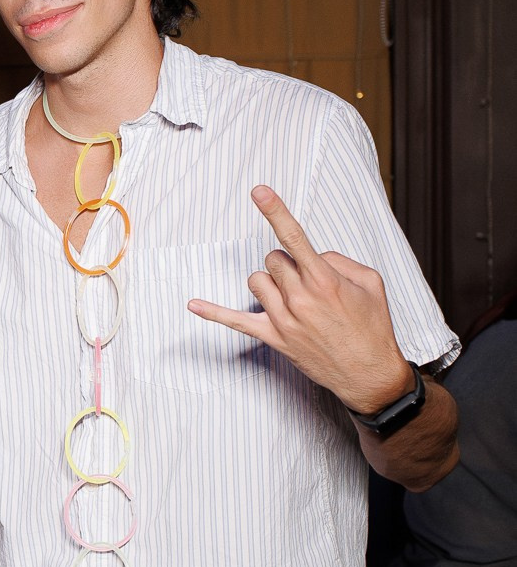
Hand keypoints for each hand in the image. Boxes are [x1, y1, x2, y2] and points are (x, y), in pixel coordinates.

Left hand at [187, 185, 409, 413]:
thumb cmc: (372, 329)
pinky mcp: (273, 337)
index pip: (294, 237)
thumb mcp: (371, 284)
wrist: (370, 375)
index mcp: (325, 280)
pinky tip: (193, 304)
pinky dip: (213, 312)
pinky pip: (235, 321)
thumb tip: (313, 255)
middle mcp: (301, 298)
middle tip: (307, 281)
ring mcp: (284, 319)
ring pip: (256, 281)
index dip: (275, 212)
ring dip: (270, 282)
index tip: (259, 192)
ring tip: (291, 297)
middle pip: (272, 259)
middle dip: (287, 263)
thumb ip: (339, 261)